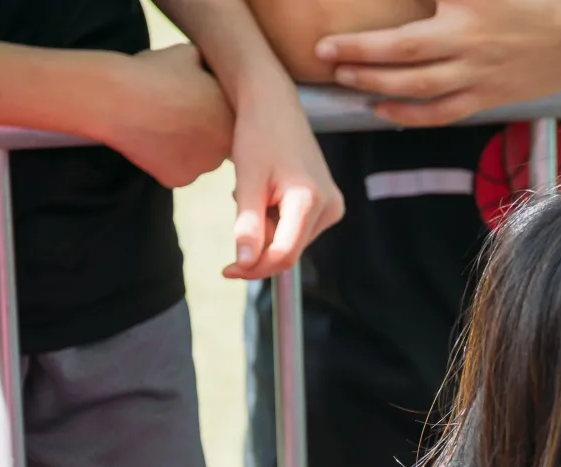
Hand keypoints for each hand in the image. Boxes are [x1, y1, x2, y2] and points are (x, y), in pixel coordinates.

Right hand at [97, 45, 233, 188]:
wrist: (119, 99)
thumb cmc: (153, 73)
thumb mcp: (187, 55)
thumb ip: (204, 65)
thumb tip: (204, 65)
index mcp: (234, 118)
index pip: (228, 119)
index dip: (208, 109)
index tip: (189, 100)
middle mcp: (225, 148)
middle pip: (214, 142)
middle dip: (198, 131)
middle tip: (173, 114)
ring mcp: (203, 167)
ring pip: (195, 158)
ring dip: (181, 147)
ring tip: (157, 124)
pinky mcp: (179, 180)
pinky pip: (173, 171)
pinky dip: (161, 160)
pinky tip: (147, 142)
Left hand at [222, 83, 344, 278]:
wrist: (274, 104)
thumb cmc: (258, 135)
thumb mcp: (247, 181)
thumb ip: (248, 226)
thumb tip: (245, 264)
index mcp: (310, 199)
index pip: (284, 254)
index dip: (255, 267)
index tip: (227, 270)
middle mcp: (330, 206)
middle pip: (290, 250)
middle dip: (260, 246)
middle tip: (236, 218)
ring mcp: (333, 206)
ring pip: (293, 241)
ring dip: (268, 233)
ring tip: (253, 196)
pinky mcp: (329, 204)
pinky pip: (298, 229)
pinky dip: (276, 222)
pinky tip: (266, 196)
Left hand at [316, 0, 560, 126]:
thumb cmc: (536, 0)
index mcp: (467, 9)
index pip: (409, 20)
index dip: (367, 38)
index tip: (331, 41)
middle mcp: (469, 45)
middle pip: (404, 55)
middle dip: (361, 57)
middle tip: (326, 56)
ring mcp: (479, 77)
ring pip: (419, 89)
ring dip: (378, 87)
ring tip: (346, 80)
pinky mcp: (489, 98)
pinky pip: (443, 112)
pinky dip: (410, 115)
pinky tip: (383, 110)